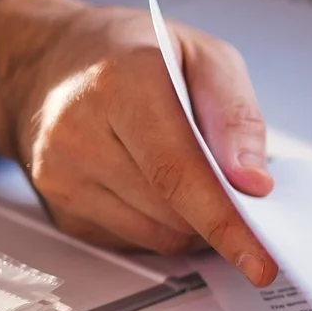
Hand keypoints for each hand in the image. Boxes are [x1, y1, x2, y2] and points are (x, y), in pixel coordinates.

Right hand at [0, 0, 277, 282]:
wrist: (52, 62)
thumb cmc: (132, 54)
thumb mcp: (204, 56)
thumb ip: (237, 116)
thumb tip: (253, 181)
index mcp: (119, 82)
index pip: (177, 171)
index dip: (224, 221)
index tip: (259, 257)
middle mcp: (77, 131)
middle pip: (171, 211)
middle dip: (219, 216)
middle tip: (242, 196)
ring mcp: (61, 175)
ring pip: (156, 236)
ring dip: (191, 223)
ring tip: (191, 177)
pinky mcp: (59, 209)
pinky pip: (133, 242)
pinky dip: (160, 225)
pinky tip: (154, 186)